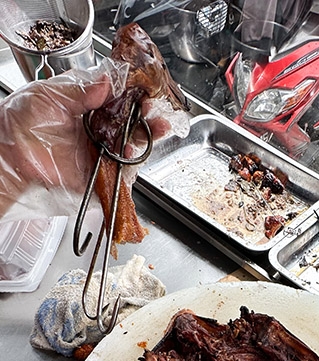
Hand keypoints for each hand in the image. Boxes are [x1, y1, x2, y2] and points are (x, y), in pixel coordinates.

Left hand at [0, 62, 170, 214]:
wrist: (8, 156)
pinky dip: (131, 164)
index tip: (146, 92)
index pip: (119, 100)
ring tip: (154, 130)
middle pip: (133, 124)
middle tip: (156, 113)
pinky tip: (131, 151)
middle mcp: (98, 130)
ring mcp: (99, 152)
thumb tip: (107, 81)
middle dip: (150, 118)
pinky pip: (122, 172)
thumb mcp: (48, 94)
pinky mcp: (98, 174)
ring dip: (146, 138)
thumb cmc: (19, 122)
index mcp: (88, 107)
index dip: (136, 96)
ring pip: (132, 146)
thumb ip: (79, 89)